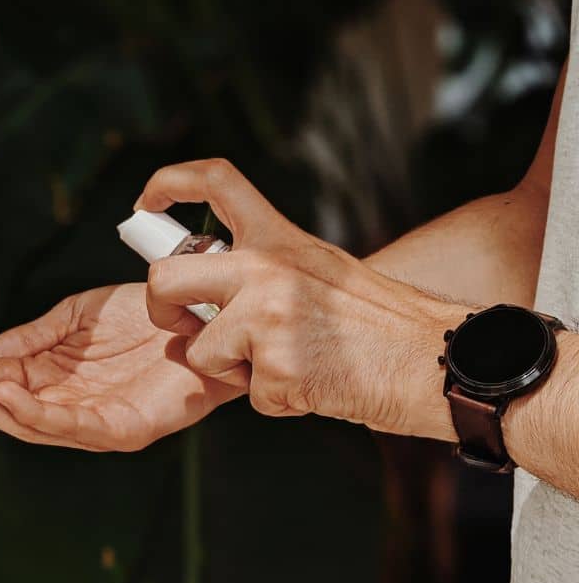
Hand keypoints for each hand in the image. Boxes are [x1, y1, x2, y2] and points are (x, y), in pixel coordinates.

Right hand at [0, 284, 237, 450]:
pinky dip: (34, 412)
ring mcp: (95, 422)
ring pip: (28, 421)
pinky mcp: (124, 430)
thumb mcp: (76, 316)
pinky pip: (71, 425)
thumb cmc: (148, 316)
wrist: (208, 313)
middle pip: (3, 406)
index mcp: (54, 378)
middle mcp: (69, 404)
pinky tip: (4, 391)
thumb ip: (31, 336)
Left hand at [137, 159, 459, 439]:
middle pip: (162, 278)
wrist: (436, 360)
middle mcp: (266, 269)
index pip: (215, 181)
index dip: (168, 182)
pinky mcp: (276, 370)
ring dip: (232, 373)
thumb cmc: (381, 322)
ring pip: (199, 353)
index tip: (146, 202)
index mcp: (280, 237)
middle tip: (181, 328)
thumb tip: (206, 291)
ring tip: (287, 366)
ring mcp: (268, 318)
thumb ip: (266, 270)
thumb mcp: (320, 269)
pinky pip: (246, 395)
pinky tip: (313, 386)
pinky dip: (275, 401)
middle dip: (158, 310)